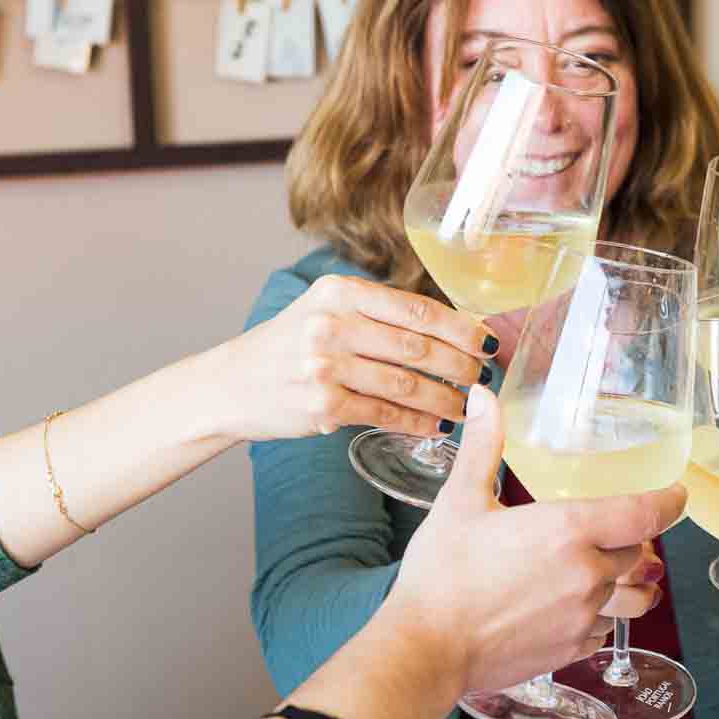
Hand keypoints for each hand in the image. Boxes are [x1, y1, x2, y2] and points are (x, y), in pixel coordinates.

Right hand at [218, 275, 494, 441]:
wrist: (232, 384)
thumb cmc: (290, 345)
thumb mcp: (325, 309)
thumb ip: (377, 312)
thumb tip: (451, 328)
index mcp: (339, 292)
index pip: (417, 309)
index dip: (461, 329)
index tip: (487, 342)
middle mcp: (332, 325)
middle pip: (417, 348)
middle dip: (460, 366)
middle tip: (483, 378)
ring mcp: (325, 367)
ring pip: (406, 385)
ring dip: (445, 399)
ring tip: (466, 407)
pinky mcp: (322, 406)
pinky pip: (385, 415)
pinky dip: (417, 423)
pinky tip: (436, 426)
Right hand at [380, 384, 685, 693]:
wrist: (427, 648)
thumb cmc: (441, 575)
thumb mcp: (461, 500)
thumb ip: (484, 445)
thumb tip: (483, 395)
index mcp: (567, 530)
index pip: (645, 514)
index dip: (669, 502)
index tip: (676, 494)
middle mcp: (586, 573)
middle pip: (637, 551)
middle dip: (631, 539)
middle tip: (616, 528)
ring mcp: (583, 616)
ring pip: (631, 595)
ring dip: (628, 581)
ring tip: (616, 573)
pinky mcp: (571, 649)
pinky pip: (605, 629)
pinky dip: (601, 616)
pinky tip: (577, 608)